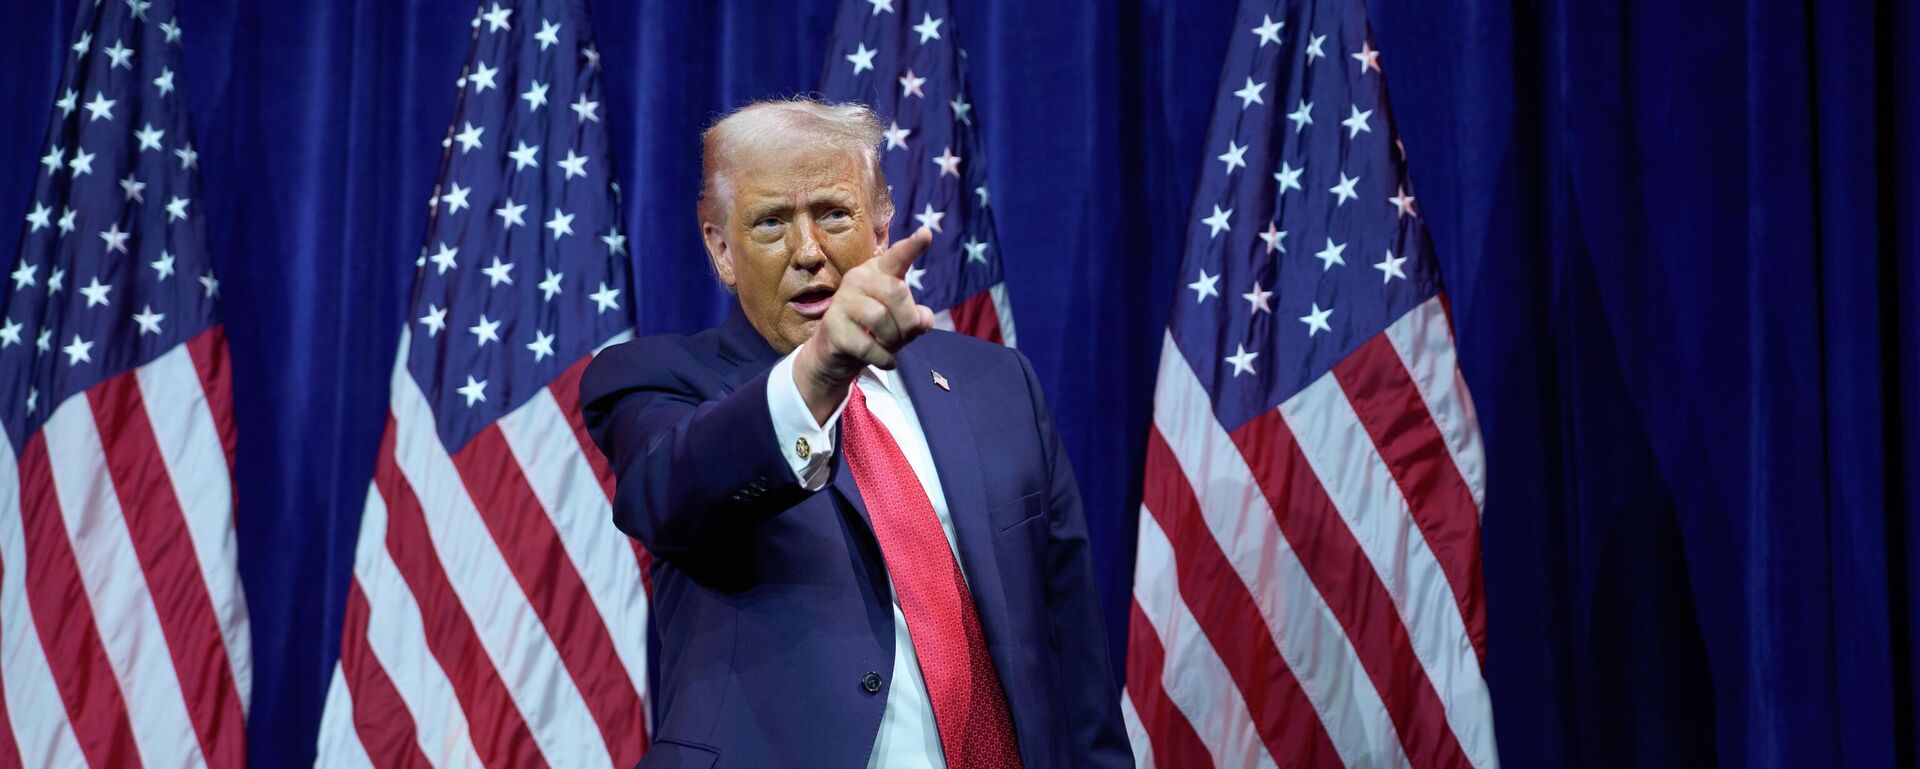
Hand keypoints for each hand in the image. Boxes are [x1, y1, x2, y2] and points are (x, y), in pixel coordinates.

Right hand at [792, 227, 935, 421]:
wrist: (836, 353)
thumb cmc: (874, 331)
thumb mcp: (901, 322)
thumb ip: (916, 318)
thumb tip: (921, 320)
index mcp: (878, 272)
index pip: (897, 256)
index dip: (912, 247)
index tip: (926, 234)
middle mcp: (858, 279)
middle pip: (897, 293)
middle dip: (908, 322)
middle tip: (904, 336)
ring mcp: (843, 301)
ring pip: (881, 319)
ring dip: (893, 341)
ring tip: (889, 347)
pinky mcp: (833, 326)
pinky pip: (869, 345)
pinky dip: (884, 358)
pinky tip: (886, 360)